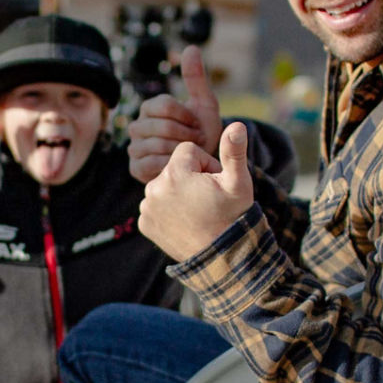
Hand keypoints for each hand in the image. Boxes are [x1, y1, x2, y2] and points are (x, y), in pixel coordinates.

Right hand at [127, 45, 222, 182]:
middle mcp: (137, 125)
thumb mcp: (204, 104)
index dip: (188, 117)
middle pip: (162, 127)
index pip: (165, 105)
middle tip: (196, 141)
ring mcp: (134, 147)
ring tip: (189, 153)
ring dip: (180, 151)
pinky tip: (178, 165)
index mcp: (151, 107)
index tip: (197, 124)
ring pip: (157, 146)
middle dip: (186, 135)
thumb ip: (196, 77)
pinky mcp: (135, 167)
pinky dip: (170, 165)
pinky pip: (151, 164)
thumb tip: (191, 47)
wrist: (199, 164)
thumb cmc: (201, 131)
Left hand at [139, 121, 254, 260]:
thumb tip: (237, 124)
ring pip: (164, 187)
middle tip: (207, 200)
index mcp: (175, 173)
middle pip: (174, 168)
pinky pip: (156, 206)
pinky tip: (184, 222)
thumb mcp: (238, 182)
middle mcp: (154, 188)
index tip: (214, 183)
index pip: (187, 151)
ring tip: (196, 212)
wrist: (221, 259)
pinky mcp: (144, 223)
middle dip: (190, 178)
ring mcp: (147, 208)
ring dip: (178, 193)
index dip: (205, 164)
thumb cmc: (232, 217)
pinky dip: (168, 211)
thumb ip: (234, 151)